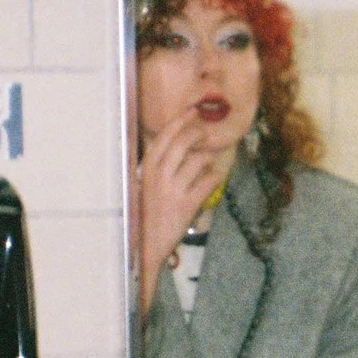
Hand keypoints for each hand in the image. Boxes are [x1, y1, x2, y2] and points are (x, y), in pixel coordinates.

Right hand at [136, 108, 219, 313]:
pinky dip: (214, 179)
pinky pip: (209, 181)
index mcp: (146, 168)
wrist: (144, 246)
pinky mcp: (187, 205)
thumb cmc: (145, 213)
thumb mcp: (144, 184)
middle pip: (184, 142)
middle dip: (198, 134)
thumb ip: (158, 163)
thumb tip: (177, 138)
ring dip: (206, 159)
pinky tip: (209, 183)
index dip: (181, 121)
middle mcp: (158, 175)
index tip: (193, 111)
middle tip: (205, 135)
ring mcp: (173, 189)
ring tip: (204, 166)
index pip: (165, 136)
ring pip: (199, 159)